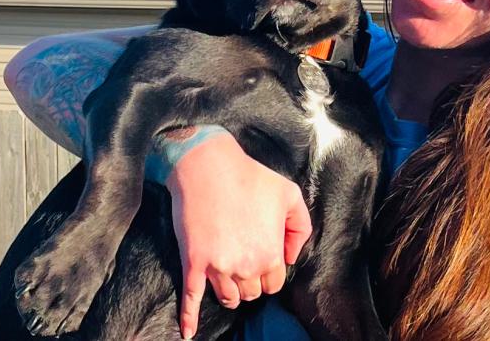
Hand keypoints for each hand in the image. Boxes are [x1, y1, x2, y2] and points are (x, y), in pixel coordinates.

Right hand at [166, 134, 312, 338]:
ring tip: (229, 279)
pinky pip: (191, 298)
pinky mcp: (193, 263)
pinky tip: (189, 333)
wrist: (206, 166)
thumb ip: (300, 228)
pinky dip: (189, 317)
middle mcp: (246, 266)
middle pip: (252, 293)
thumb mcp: (289, 195)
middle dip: (251, 281)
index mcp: (270, 254)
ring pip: (229, 298)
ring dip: (231, 292)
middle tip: (244, 261)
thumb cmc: (250, 177)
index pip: (274, 283)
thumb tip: (291, 258)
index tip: (263, 260)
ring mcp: (217, 268)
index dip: (270, 272)